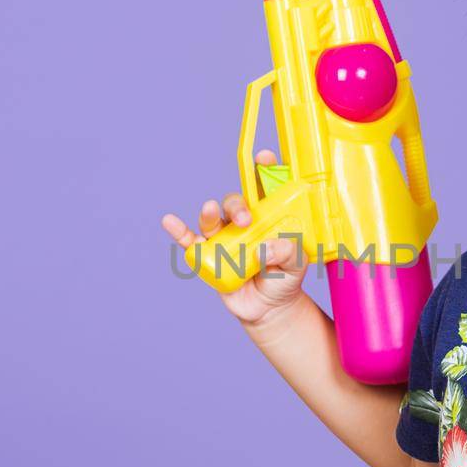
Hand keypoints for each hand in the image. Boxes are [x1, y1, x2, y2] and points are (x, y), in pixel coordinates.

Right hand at [160, 148, 308, 327]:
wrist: (269, 308)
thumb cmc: (285, 279)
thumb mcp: (297, 265)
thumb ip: (288, 252)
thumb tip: (264, 248)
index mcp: (268, 217)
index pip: (265, 188)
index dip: (265, 170)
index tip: (264, 158)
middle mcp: (243, 222)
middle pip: (235, 202)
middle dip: (237, 205)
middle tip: (245, 219)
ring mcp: (225, 237)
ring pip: (212, 219)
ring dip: (209, 213)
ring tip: (210, 211)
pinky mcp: (209, 254)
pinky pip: (190, 241)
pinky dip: (179, 231)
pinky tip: (169, 221)